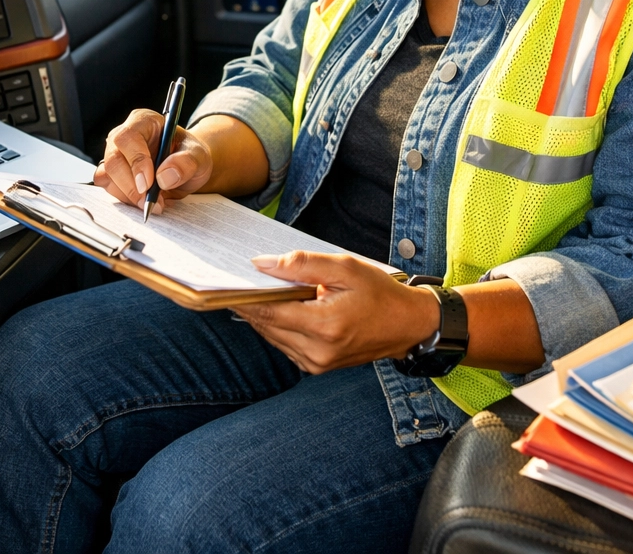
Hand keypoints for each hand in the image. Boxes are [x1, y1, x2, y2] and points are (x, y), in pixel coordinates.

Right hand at [95, 108, 213, 212]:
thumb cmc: (189, 156)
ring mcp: (115, 154)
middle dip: (130, 185)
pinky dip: (124, 198)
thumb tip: (164, 177)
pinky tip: (143, 200)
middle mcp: (124, 136)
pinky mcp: (112, 173)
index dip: (136, 160)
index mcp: (144, 121)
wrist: (186, 169)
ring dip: (129, 194)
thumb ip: (186, 162)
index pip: (129, 137)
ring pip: (107, 175)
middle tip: (149, 201)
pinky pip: (108, 187)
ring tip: (155, 202)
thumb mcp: (199, 156)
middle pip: (113, 159)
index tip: (149, 183)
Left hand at [232, 252, 441, 373]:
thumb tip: (263, 264)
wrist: (407, 325)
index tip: (226, 282)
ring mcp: (316, 364)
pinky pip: (284, 344)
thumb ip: (302, 265)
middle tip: (233, 281)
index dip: (245, 298)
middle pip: (267, 326)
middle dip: (250, 304)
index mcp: (326, 326)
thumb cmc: (380, 293)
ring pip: (272, 337)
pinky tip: (276, 307)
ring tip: (251, 291)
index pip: (270, 313)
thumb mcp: (344, 267)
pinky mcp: (316, 367)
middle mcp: (318, 351)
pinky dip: (276, 326)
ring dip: (262, 316)